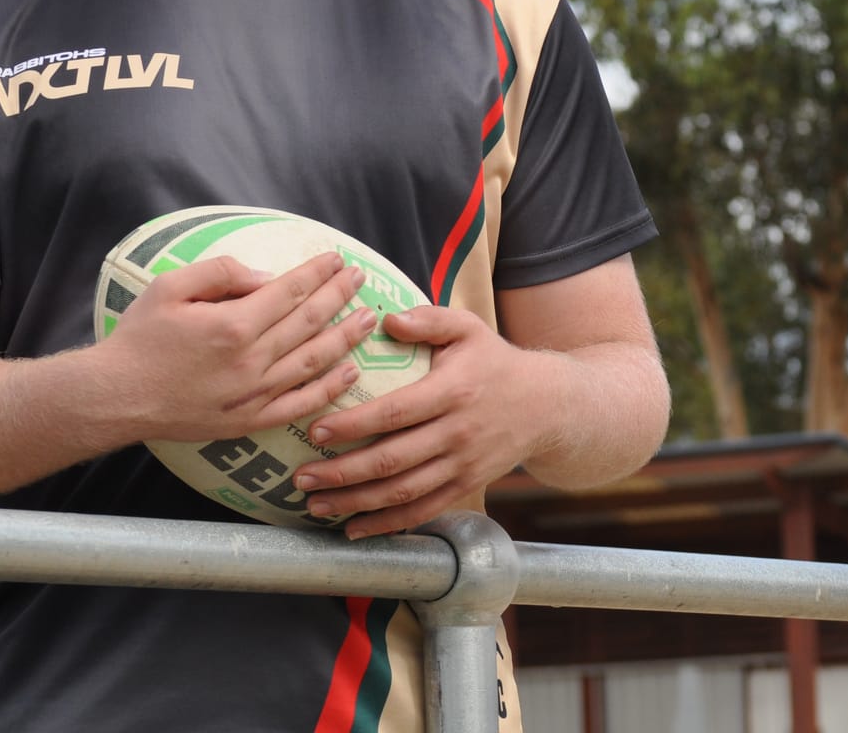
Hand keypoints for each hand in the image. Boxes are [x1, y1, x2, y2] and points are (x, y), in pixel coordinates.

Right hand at [98, 253, 378, 443]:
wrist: (115, 397)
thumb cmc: (139, 338)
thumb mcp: (169, 287)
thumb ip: (220, 273)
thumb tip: (265, 276)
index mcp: (232, 325)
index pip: (290, 292)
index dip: (318, 273)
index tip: (337, 259)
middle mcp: (250, 361)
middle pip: (309, 323)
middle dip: (340, 297)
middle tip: (360, 278)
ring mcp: (253, 395)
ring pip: (314, 363)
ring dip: (346, 338)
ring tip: (368, 318)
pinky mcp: (249, 421)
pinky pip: (300, 404)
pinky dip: (329, 389)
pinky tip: (349, 372)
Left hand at [287, 305, 561, 539]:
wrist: (546, 406)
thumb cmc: (493, 361)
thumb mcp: (467, 327)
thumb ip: (429, 319)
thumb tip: (386, 319)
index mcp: (452, 391)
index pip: (395, 412)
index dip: (354, 425)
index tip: (316, 430)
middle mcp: (457, 433)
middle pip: (393, 460)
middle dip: (343, 473)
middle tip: (301, 478)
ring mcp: (462, 465)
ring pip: (403, 493)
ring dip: (356, 504)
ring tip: (315, 506)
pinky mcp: (465, 486)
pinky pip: (422, 511)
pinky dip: (387, 524)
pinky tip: (353, 528)